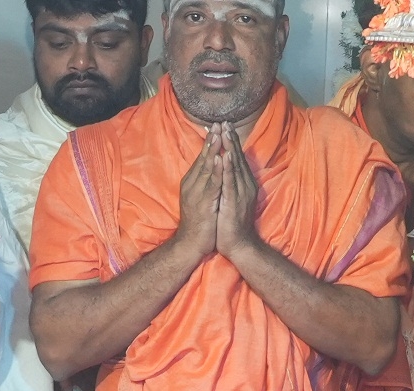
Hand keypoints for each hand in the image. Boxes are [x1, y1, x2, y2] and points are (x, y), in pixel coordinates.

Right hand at [172, 127, 221, 263]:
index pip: (202, 158)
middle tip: (219, 123)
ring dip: (214, 150)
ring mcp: (197, 193)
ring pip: (207, 167)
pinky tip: (222, 159)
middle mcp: (192, 184)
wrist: (191, 243)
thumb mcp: (201, 198)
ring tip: (220, 134)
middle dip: (212, 140)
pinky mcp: (203, 202)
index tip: (217, 126)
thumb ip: (205, 183)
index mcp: (192, 182)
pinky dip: (217, 170)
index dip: (210, 142)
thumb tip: (212, 169)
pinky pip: (212, 183)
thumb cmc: (199, 222)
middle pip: (204, 158)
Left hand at [213, 125, 259, 256]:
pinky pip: (230, 181)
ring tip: (226, 131)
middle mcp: (244, 185)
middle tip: (225, 121)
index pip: (237, 159)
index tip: (226, 125)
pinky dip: (228, 167)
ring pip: (235, 166)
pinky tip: (225, 155)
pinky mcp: (233, 201)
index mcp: (243, 184)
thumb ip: (232, 185)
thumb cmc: (233, 224)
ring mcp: (240, 193)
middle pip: (237, 158)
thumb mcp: (232, 200)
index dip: (232, 142)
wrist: (239, 245)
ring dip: (230, 147)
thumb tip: (228, 173)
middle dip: (231, 139)